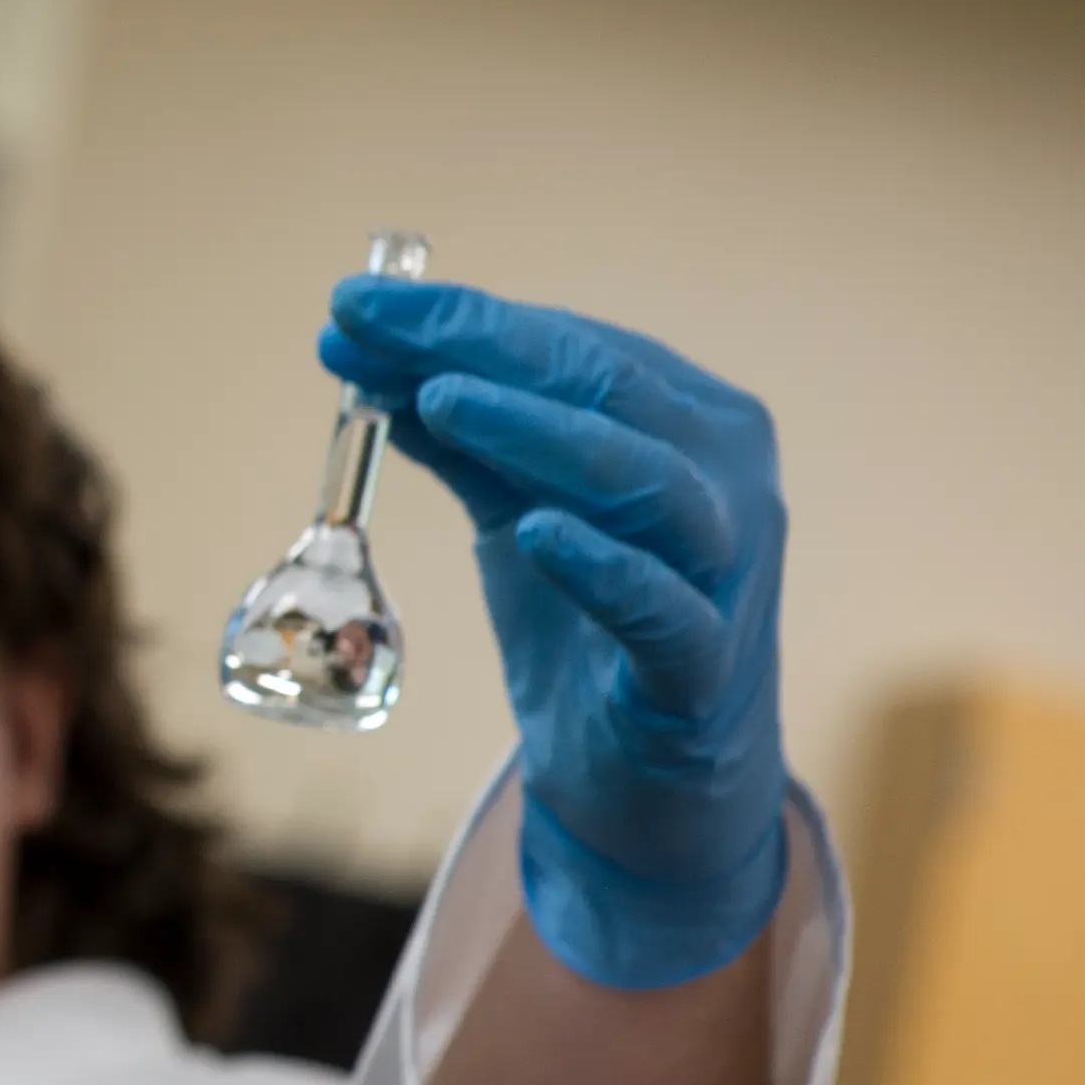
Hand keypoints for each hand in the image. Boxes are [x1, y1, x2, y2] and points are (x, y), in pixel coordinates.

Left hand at [319, 277, 787, 990]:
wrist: (645, 781)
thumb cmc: (586, 623)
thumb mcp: (514, 509)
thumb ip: (455, 435)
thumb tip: (355, 348)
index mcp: (688, 422)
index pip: (574, 345)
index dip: (464, 319)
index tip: (355, 303)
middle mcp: (727, 479)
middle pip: (610, 391)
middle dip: (483, 348)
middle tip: (375, 323)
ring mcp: (730, 573)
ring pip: (651, 483)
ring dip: (544, 435)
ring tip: (445, 400)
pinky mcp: (706, 669)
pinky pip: (666, 610)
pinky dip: (604, 567)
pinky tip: (538, 532)